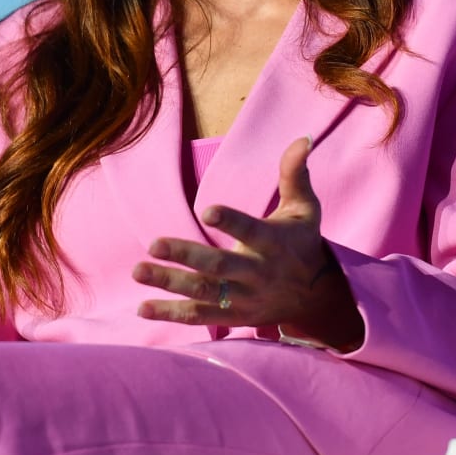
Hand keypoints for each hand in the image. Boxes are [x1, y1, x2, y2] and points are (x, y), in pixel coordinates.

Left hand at [134, 137, 364, 350]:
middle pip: (219, 267)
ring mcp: (245, 298)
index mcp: (273, 243)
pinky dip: (171, 314)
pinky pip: (200, 316)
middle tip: (153, 244)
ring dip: (170, 283)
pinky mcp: (234, 317)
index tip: (206, 210)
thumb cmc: (303, 242)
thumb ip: (295, 173)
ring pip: (204, 292)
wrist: (317, 297)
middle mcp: (258, 273)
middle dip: (186, 256)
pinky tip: (142, 308)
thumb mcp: (305, 208)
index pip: (251, 231)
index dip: (231, 222)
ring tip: (138, 270)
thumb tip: (302, 137)